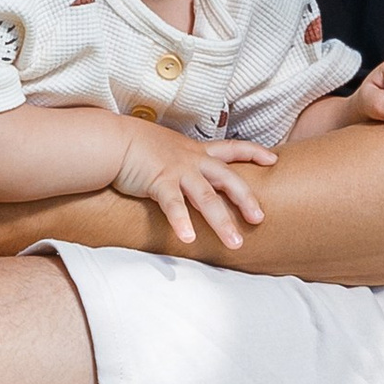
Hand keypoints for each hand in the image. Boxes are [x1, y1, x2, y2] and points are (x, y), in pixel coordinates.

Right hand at [111, 129, 272, 251]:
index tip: (273, 158)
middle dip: (246, 199)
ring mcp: (177, 171)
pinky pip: (173, 205)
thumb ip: (180, 162)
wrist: (110, 139)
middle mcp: (191, 160)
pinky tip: (188, 239)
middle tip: (259, 219)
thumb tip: (187, 176)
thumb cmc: (134, 145)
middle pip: (228, 178)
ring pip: (207, 197)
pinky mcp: (158, 182)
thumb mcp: (165, 148)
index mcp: (195, 151)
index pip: (231, 148)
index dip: (253, 152)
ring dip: (222, 222)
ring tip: (235, 244)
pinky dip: (181, 222)